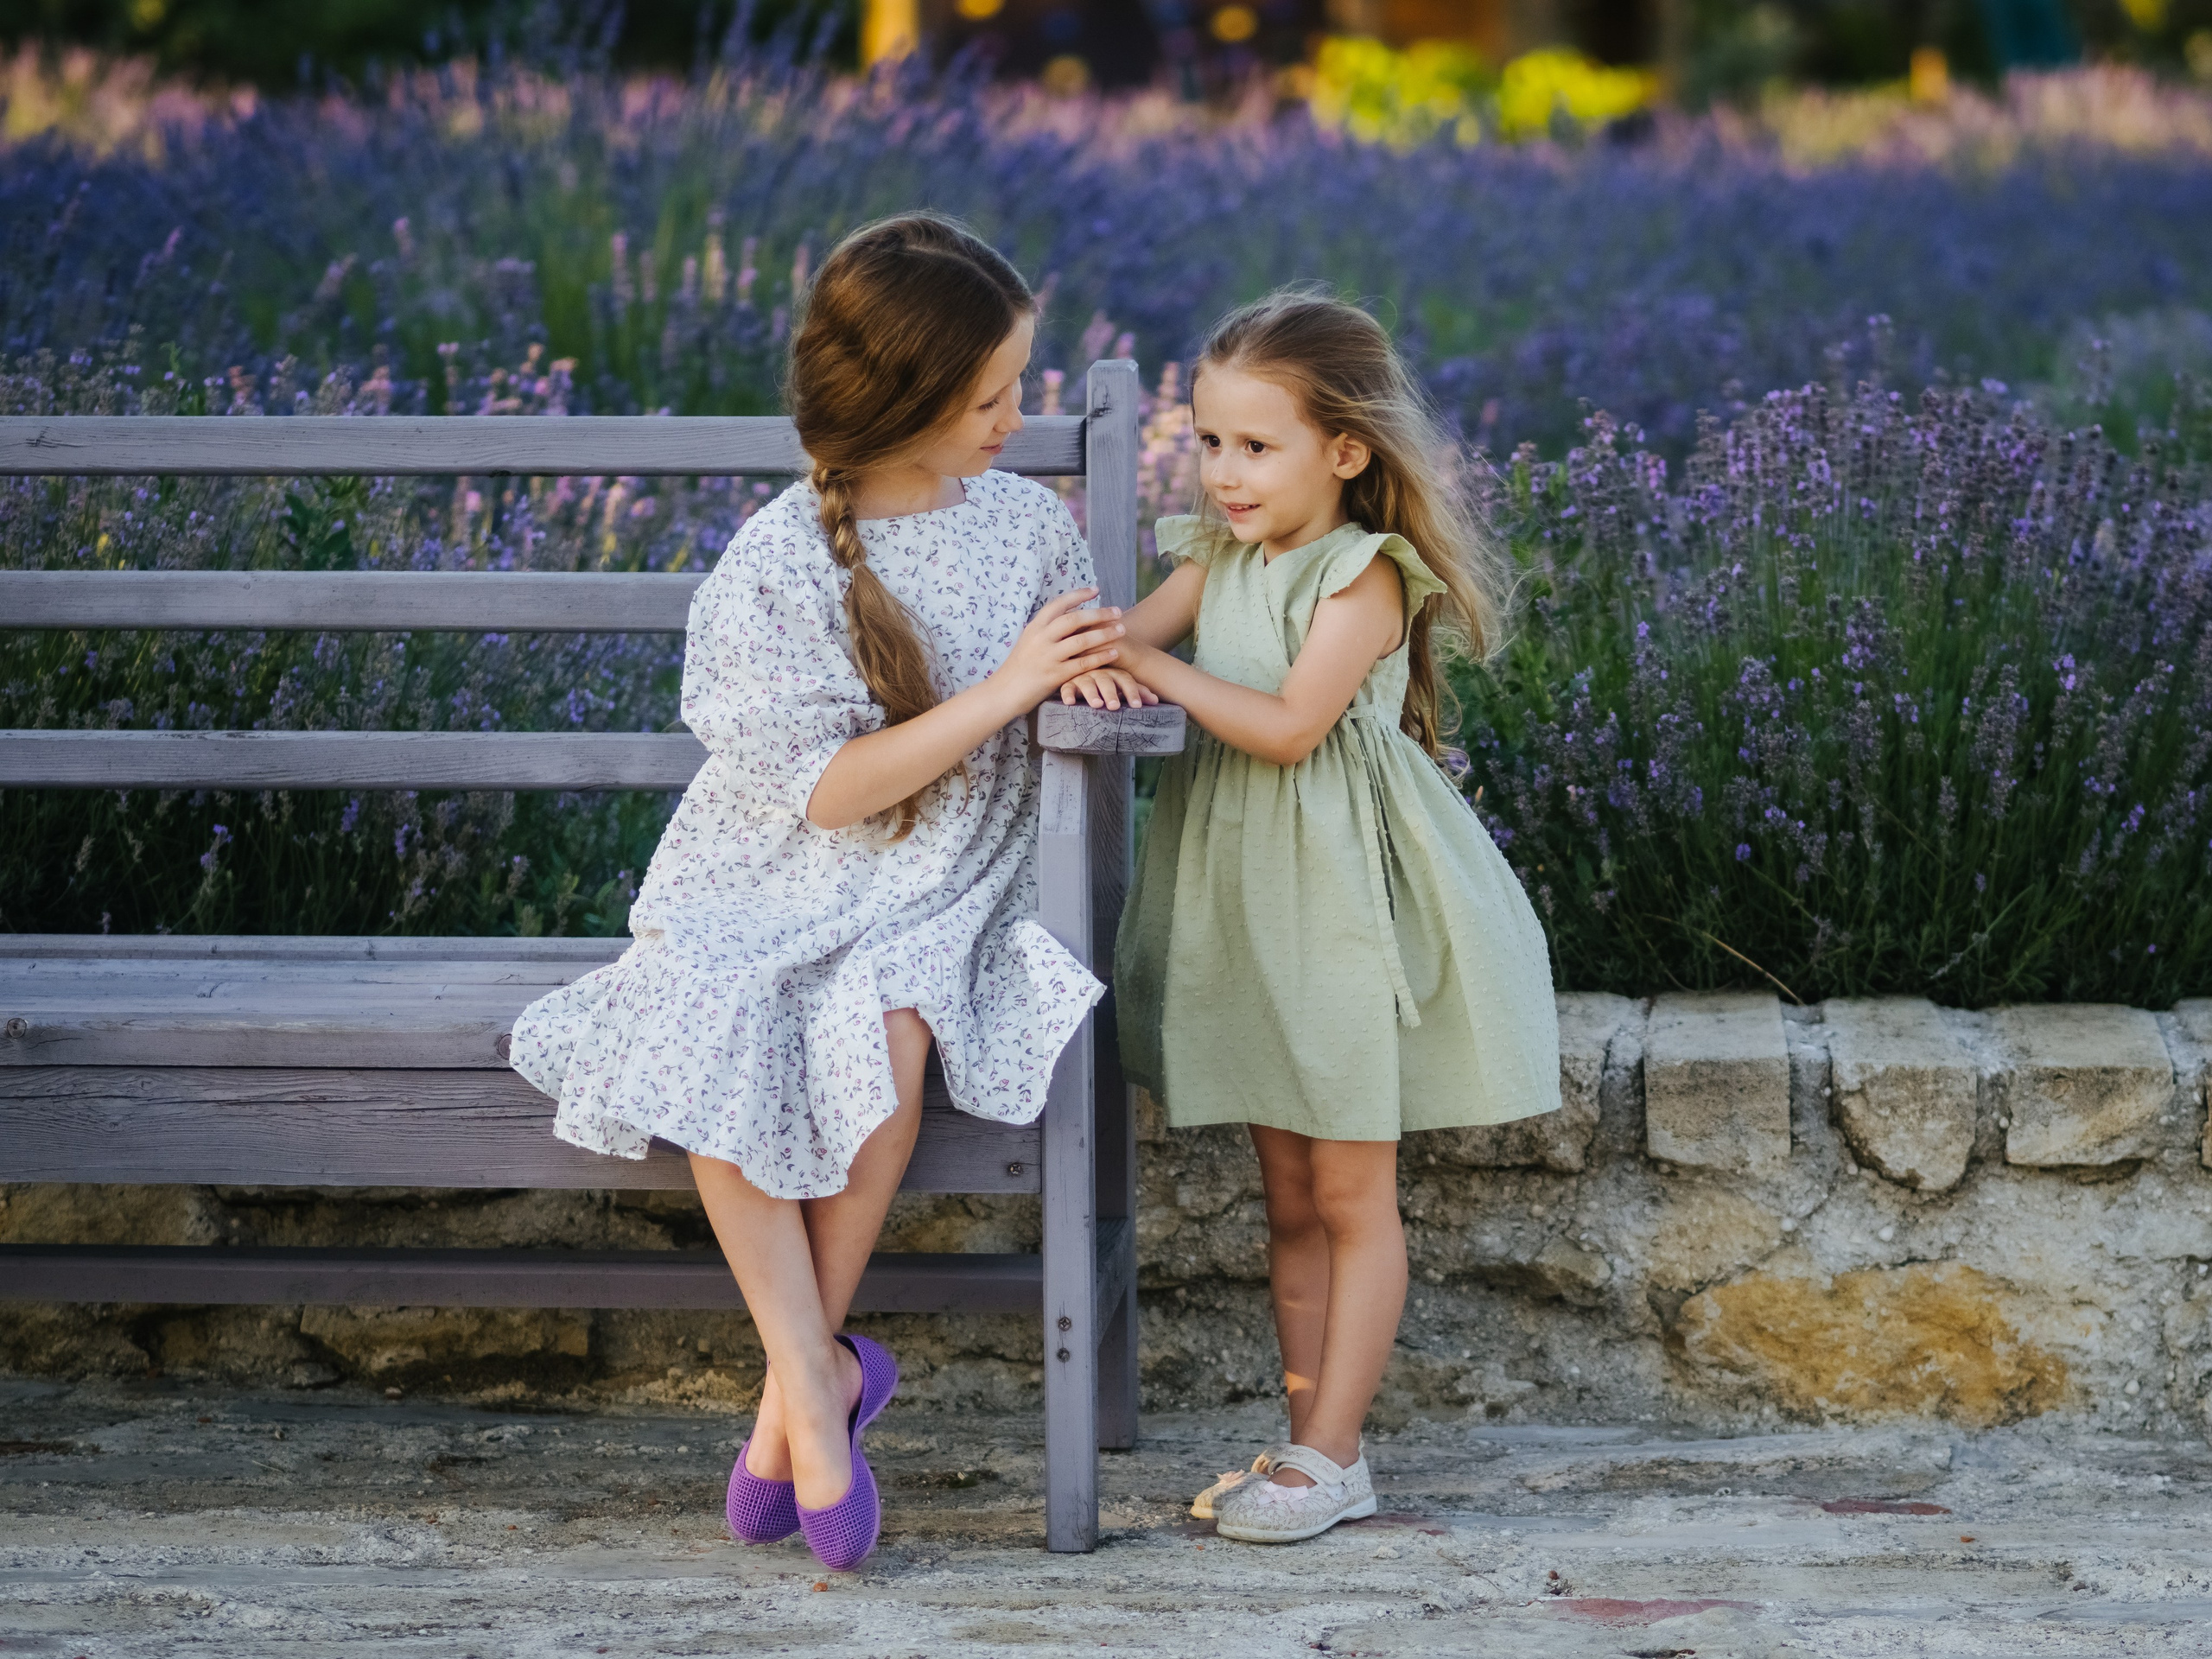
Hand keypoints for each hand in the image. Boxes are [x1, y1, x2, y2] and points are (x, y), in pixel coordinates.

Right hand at [989, 588, 1125, 713]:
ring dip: (1104, 634)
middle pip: (1074, 619)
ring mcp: (1047, 657)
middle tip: (1118, 611)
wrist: (1004, 692)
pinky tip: (1114, 652)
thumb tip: (1065, 615)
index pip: (1058, 604)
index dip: (1078, 595)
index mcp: (1034, 627)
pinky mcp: (1054, 675)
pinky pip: (1082, 664)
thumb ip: (1045, 629)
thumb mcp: (1028, 641)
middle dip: (1098, 614)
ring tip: (1121, 630)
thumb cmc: (1019, 667)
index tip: (1096, 589)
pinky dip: (1100, 657)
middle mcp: (1040, 639)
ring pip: (1081, 640)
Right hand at [1058, 667, 1158, 710]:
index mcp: (1115, 673)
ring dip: (1091, 694)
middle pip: (1106, 681)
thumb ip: (1137, 691)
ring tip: (1096, 705)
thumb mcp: (1121, 686)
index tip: (1137, 706)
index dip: (1132, 692)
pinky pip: (1066, 687)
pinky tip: (1069, 703)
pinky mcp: (1068, 682)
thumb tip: (1156, 701)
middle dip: (1111, 693)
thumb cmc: (1106, 683)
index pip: (1126, 680)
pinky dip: (1067, 694)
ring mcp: (1083, 676)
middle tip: (1114, 706)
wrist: (1081, 666)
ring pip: (1087, 683)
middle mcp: (1099, 672)